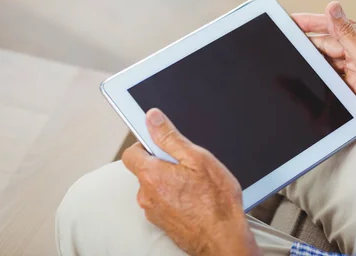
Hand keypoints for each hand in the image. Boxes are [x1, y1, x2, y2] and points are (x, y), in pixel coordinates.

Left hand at [122, 108, 260, 255]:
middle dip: (164, 164)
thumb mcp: (197, 158)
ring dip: (170, 182)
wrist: (223, 238)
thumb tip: (152, 118)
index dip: (146, 144)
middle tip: (189, 166)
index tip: (163, 143)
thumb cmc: (215, 201)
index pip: (131, 153)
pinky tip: (195, 199)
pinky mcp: (162, 223)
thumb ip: (170, 137)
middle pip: (145, 169)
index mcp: (151, 175)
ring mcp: (153, 211)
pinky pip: (163, 202)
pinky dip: (175, 197)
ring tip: (195, 185)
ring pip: (156, 187)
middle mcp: (146, 195)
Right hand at [293, 2, 355, 127]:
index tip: (292, 20)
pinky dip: (320, 76)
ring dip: (313, 62)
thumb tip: (333, 7)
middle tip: (287, 44)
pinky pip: (331, 76)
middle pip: (327, 44)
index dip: (310, 22)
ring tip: (295, 63)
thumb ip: (347, 33)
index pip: (332, 25)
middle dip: (308, 44)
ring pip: (327, 61)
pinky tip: (311, 78)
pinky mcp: (353, 84)